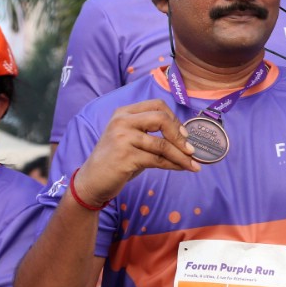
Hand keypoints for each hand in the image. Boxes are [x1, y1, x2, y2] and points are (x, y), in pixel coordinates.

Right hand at [75, 99, 199, 204]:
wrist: (92, 180)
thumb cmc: (117, 159)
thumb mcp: (131, 138)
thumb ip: (151, 132)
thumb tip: (186, 137)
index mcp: (124, 113)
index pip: (157, 106)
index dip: (175, 119)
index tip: (185, 134)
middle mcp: (122, 122)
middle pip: (161, 119)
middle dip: (180, 135)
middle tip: (191, 149)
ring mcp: (122, 139)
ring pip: (162, 144)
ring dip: (181, 156)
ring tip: (193, 165)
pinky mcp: (125, 157)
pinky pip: (157, 160)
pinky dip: (174, 165)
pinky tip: (182, 168)